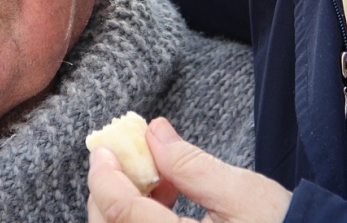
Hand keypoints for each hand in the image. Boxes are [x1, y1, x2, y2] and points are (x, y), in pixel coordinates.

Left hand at [87, 117, 291, 222]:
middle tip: (131, 155)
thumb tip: (152, 132)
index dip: (105, 174)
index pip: (120, 212)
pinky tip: (167, 197)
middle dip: (111, 189)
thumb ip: (191, 164)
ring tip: (160, 176)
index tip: (104, 145)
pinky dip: (141, 218)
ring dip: (126, 204)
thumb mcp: (242, 193)